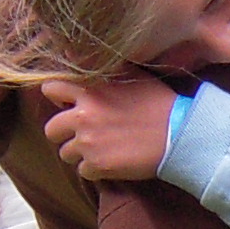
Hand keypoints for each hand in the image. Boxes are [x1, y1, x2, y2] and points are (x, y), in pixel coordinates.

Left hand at [40, 75, 177, 180]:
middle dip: (65, 134)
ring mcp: (88, 142)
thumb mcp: (133, 75)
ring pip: (66, 154)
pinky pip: (83, 172)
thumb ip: (106, 70)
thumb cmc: (160, 103)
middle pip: (51, 130)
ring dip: (81, 153)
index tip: (71, 105)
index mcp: (89, 90)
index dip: (59, 99)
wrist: (179, 134)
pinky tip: (112, 163)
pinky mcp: (97, 165)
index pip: (50, 89)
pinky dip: (95, 170)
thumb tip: (84, 56)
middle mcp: (83, 115)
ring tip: (102, 150)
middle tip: (84, 135)